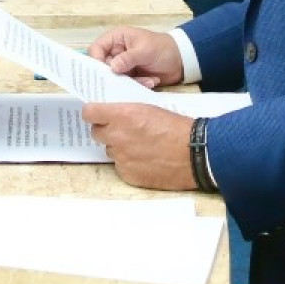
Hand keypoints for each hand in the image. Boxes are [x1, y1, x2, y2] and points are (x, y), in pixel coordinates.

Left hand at [81, 103, 195, 190]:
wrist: (195, 153)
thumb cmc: (177, 128)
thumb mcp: (150, 108)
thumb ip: (126, 112)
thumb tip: (113, 114)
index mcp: (122, 115)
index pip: (89, 112)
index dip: (94, 113)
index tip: (99, 114)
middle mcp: (117, 136)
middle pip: (96, 132)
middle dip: (107, 130)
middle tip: (123, 130)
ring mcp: (121, 158)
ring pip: (110, 150)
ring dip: (119, 147)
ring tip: (140, 146)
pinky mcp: (128, 174)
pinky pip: (120, 166)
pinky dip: (129, 163)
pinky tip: (146, 160)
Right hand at [88, 26, 184, 88]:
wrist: (181, 61)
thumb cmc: (162, 48)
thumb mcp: (145, 50)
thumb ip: (128, 58)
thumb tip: (112, 68)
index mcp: (116, 39)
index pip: (96, 49)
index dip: (96, 61)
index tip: (105, 72)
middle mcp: (115, 52)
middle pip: (102, 67)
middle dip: (114, 76)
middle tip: (124, 82)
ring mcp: (122, 66)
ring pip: (114, 79)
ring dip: (130, 82)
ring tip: (147, 81)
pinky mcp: (129, 78)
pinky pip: (125, 85)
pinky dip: (138, 85)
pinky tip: (152, 81)